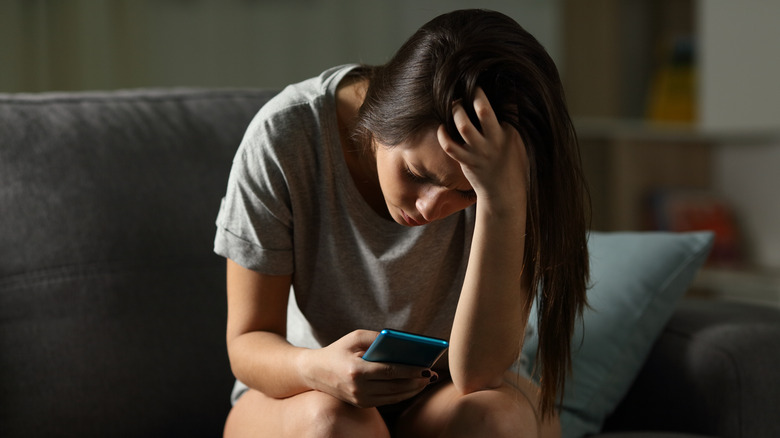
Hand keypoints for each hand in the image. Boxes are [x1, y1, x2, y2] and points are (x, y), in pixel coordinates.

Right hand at [305, 330, 436, 407]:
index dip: (411, 371)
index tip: (427, 367)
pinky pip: (387, 400)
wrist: (315, 372)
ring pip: (394, 397)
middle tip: (432, 374)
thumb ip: (378, 338)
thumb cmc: (338, 350)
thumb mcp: (355, 337)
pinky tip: (413, 386)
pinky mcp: (361, 404)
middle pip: (395, 387)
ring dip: (413, 390)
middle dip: (417, 381)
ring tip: (427, 380)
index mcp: (356, 370)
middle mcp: (358, 388)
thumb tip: (404, 343)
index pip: (390, 371)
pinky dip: (402, 394)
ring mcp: (359, 399)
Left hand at [437, 87, 528, 209]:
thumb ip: (509, 124)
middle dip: (475, 95)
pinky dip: (443, 134)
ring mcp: (479, 151)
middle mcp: (494, 140)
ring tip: (455, 104)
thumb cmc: (511, 165)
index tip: (497, 77)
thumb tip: (504, 101)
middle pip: (483, 111)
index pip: (509, 105)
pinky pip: (450, 146)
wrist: (503, 193)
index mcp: (510, 133)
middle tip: (470, 88)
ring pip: (463, 125)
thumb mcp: (517, 143)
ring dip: (456, 111)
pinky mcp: (466, 161)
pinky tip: (442, 127)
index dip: (504, 89)